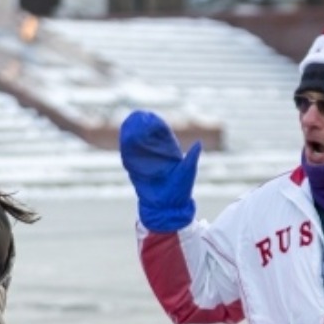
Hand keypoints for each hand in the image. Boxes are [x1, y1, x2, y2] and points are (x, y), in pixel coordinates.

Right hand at [119, 111, 200, 231]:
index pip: (162, 135)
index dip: (156, 125)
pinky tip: (124, 136)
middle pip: (147, 137)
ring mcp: (146, 162)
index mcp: (170, 154)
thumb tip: (199, 142)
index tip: (151, 116)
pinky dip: (126, 146)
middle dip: (142, 126)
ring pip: (137, 144)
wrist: (167, 208)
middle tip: (138, 115)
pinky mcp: (136, 170)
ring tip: (130, 122)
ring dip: (132, 133)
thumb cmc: (180, 191)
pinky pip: (130, 155)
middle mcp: (157, 156)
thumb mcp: (187, 171)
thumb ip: (192, 157)